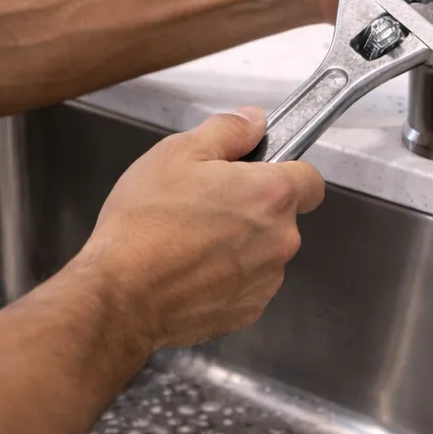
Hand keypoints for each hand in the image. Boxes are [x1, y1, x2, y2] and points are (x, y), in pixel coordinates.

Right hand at [83, 107, 323, 351]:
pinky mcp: (246, 311)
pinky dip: (226, 276)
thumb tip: (254, 122)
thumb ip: (227, 131)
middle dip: (252, 207)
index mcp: (271, 194)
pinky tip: (188, 268)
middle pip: (282, 216)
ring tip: (190, 238)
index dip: (285, 171)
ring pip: (264, 251)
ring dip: (240, 243)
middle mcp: (280, 240)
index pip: (310, 179)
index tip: (257, 172)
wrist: (122, 294)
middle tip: (204, 202)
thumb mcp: (178, 153)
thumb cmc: (146, 221)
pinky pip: (247, 283)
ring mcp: (266, 281)